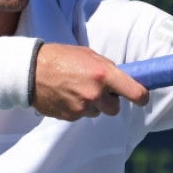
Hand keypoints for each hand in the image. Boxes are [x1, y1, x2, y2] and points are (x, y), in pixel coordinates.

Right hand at [31, 43, 148, 119]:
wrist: (29, 71)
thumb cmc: (61, 57)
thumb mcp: (88, 55)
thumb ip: (107, 67)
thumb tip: (122, 78)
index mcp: (103, 74)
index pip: (134, 92)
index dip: (142, 97)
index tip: (142, 98)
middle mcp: (95, 93)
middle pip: (115, 108)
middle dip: (109, 100)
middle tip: (98, 89)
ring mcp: (82, 107)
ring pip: (97, 112)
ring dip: (92, 104)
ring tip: (76, 89)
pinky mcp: (70, 117)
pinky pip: (81, 115)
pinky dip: (77, 108)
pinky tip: (66, 95)